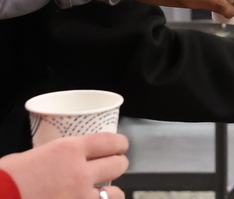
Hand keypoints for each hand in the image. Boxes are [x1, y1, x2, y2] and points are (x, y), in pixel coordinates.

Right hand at [0, 133, 128, 198]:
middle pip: (118, 165)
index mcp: (68, 150)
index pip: (110, 142)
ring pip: (115, 194)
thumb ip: (52, 158)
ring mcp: (80, 197)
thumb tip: (58, 161)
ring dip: (111, 193)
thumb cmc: (4, 181)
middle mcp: (80, 172)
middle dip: (117, 165)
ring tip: (106, 193)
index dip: (120, 144)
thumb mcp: (29, 158)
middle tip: (113, 167)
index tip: (121, 146)